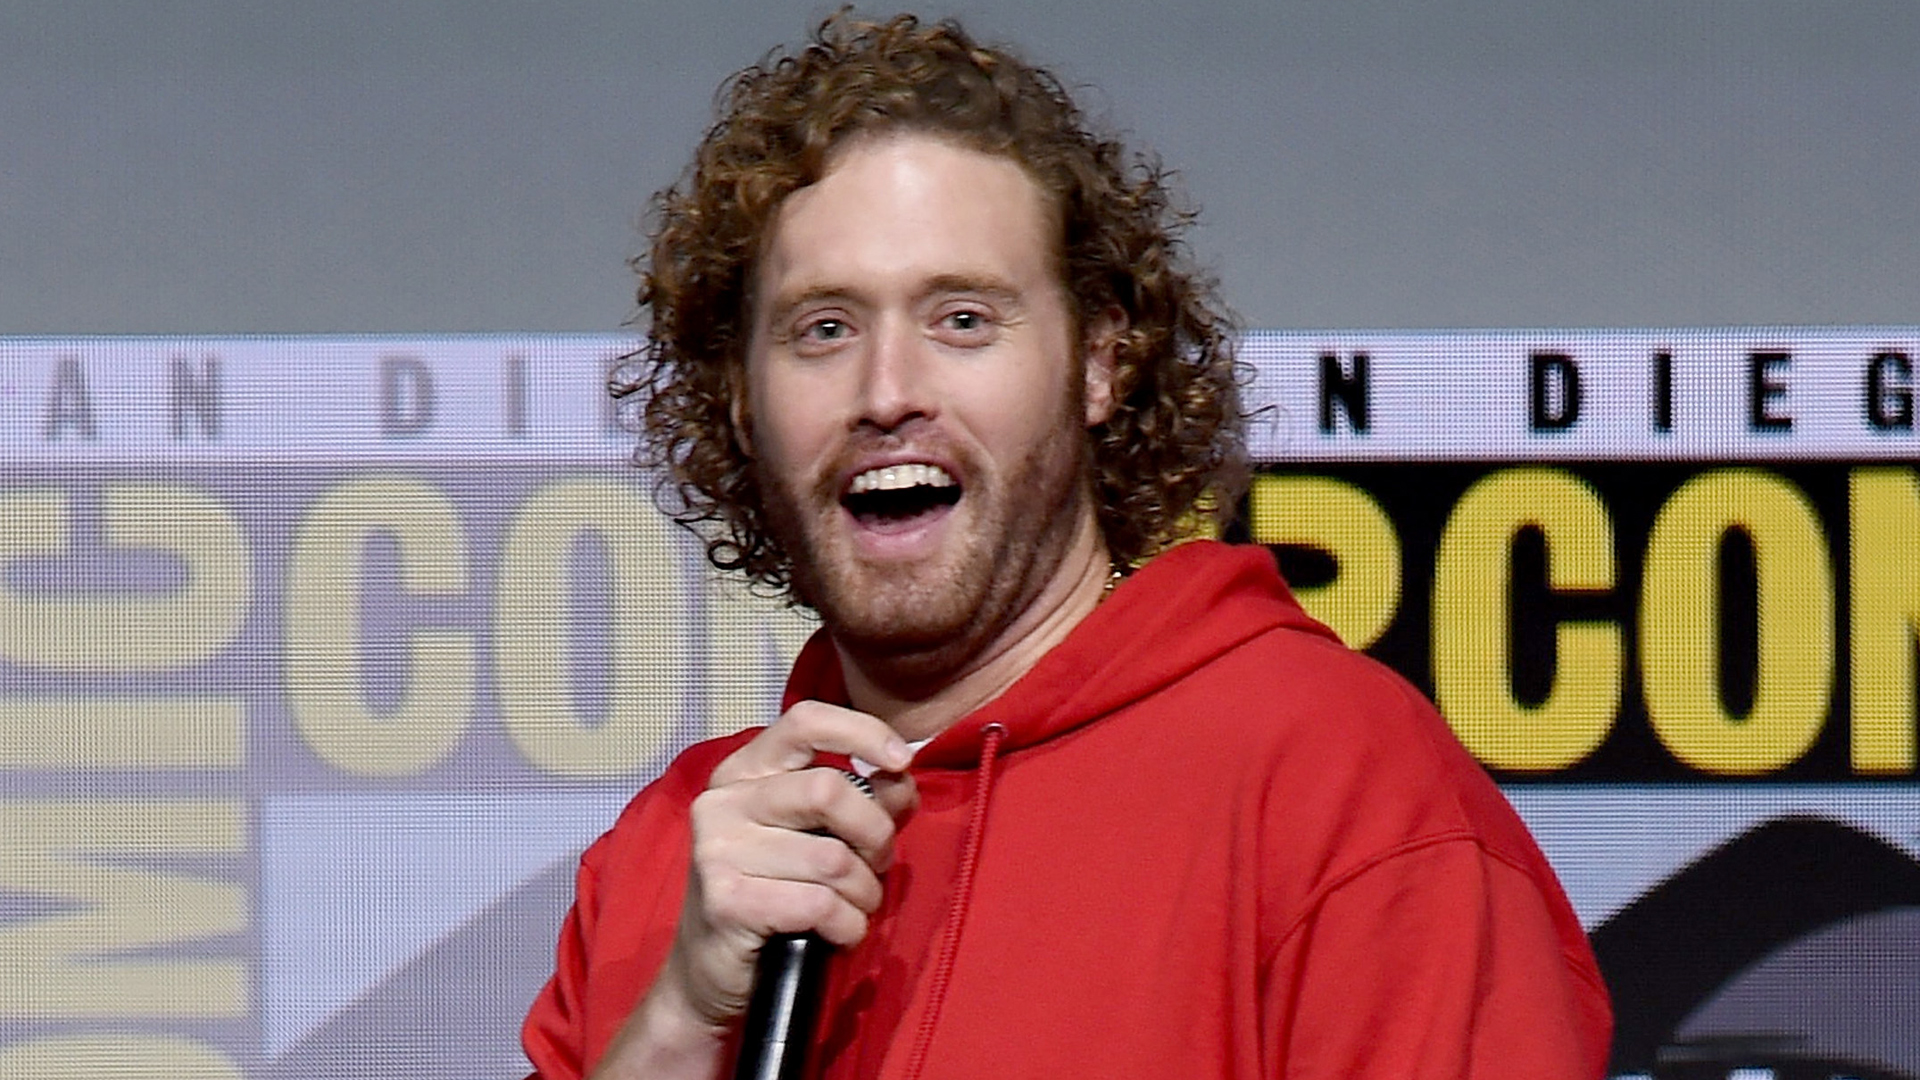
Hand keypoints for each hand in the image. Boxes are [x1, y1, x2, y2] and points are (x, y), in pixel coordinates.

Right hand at [668, 701, 917, 1030]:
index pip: (806, 721)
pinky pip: (819, 904)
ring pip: (832, 859)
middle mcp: (724, 801)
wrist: (710, 970)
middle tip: (876, 865)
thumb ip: (864, 801)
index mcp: (745, 771)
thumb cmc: (774, 894)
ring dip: (864, 893)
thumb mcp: (817, 836)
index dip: (863, 732)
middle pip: (828, 790)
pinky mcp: (725, 900)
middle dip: (875, 834)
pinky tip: (838, 933)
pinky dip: (847, 925)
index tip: (901, 761)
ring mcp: (718, 850)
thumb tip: (900, 778)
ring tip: (854, 908)